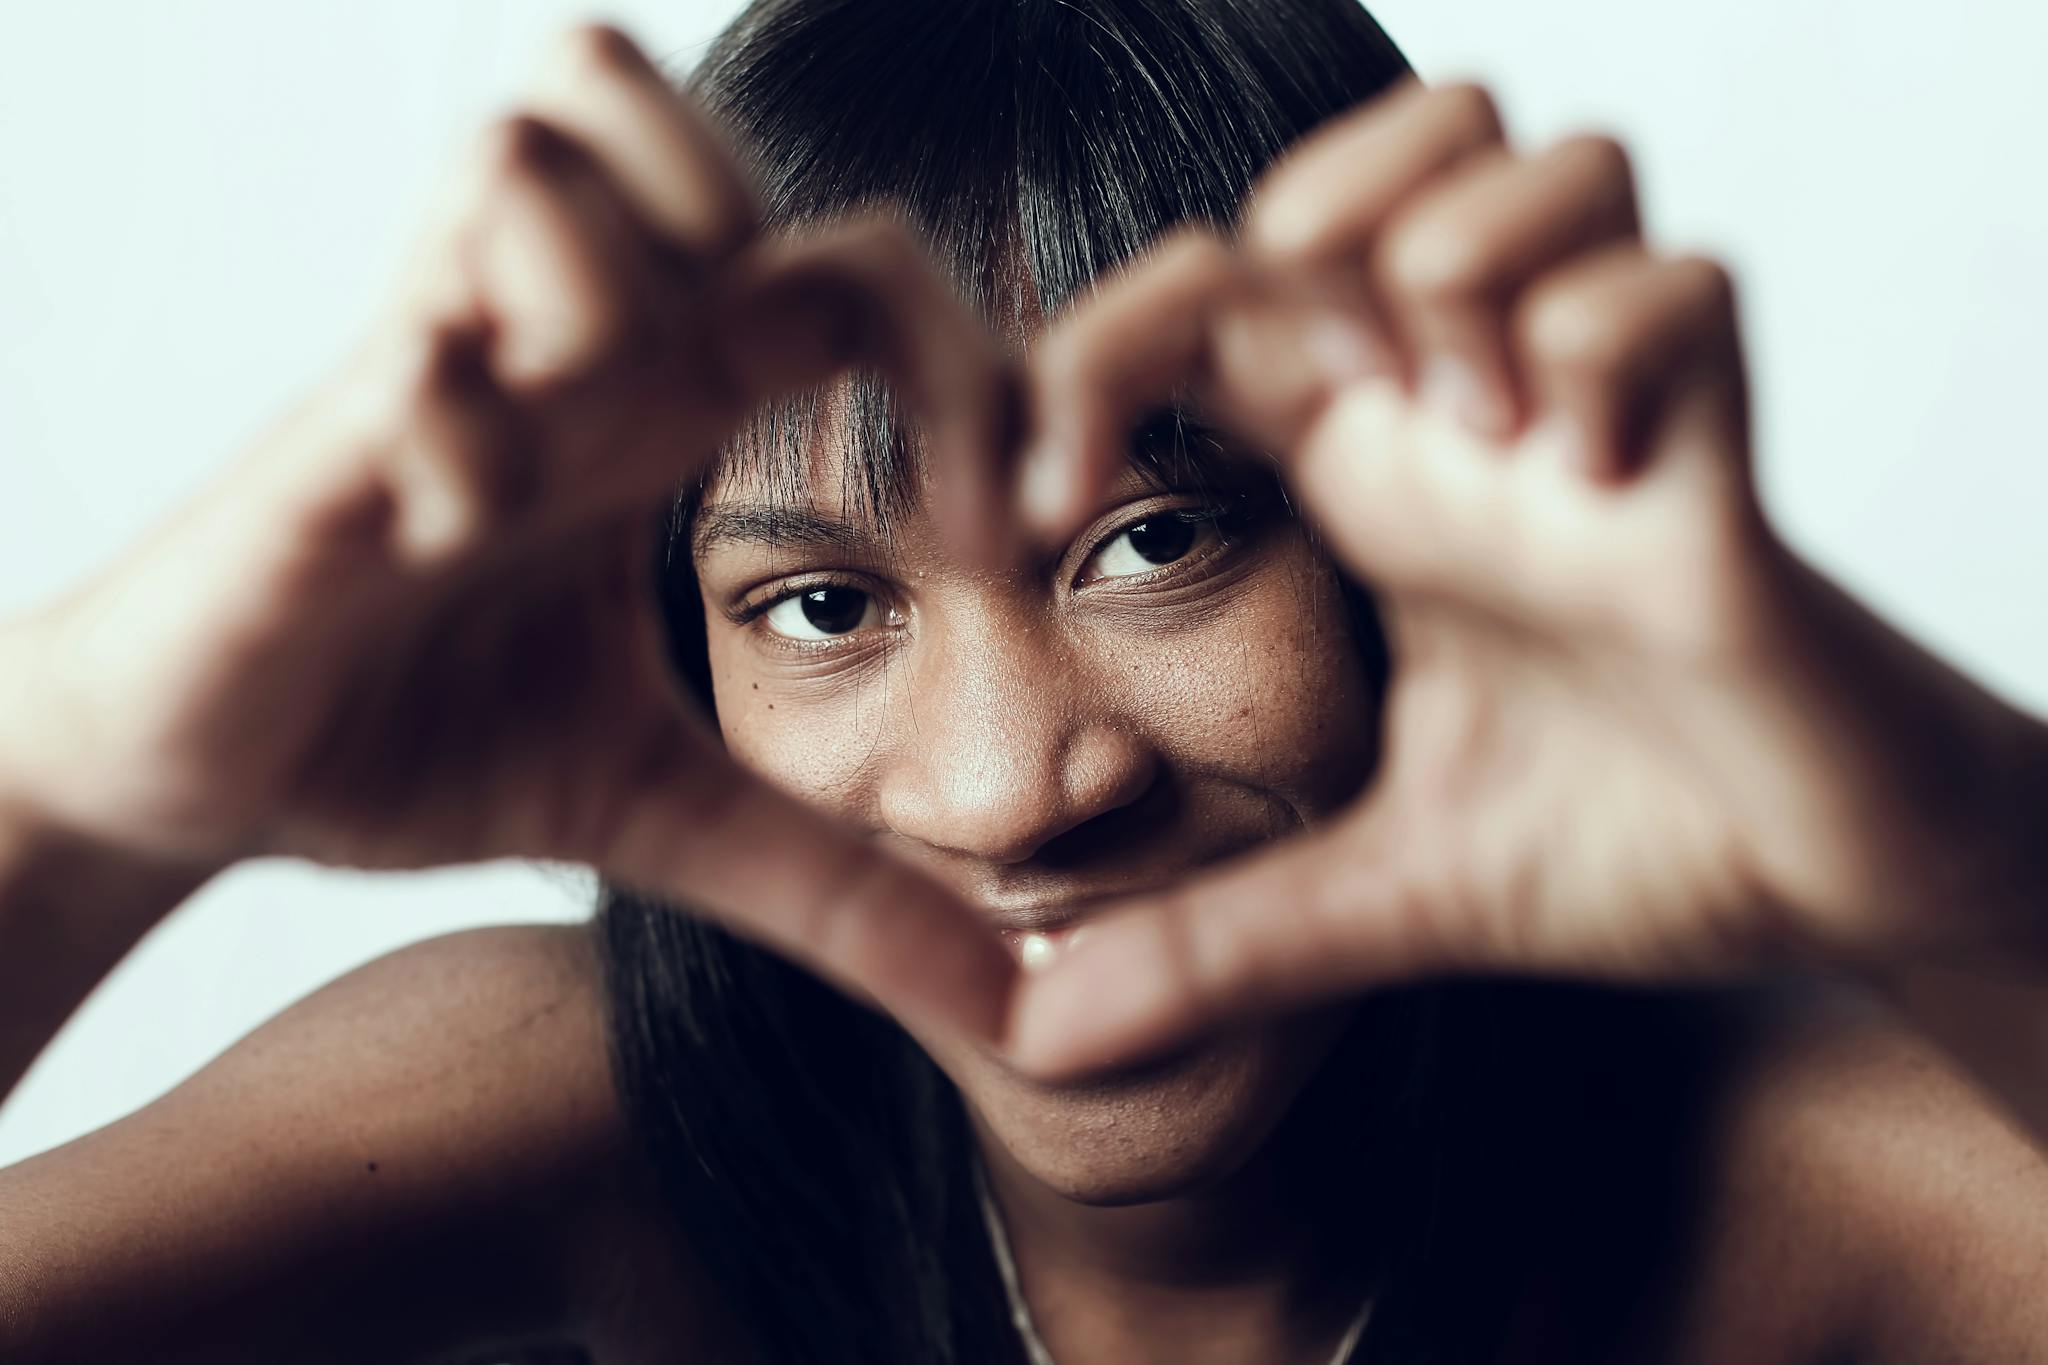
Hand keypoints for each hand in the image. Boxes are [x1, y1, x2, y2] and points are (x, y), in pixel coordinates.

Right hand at [0, 26, 1017, 1043]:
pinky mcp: (322, 444)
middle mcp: (559, 354)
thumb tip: (1014, 1013)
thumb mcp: (666, 813)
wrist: (204, 773)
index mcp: (662, 401)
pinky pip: (415, 350)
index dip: (972, 367)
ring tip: (590, 442)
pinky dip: (458, 433)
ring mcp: (437, 372)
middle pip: (662, 99)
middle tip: (773, 403)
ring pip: (533, 146)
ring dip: (600, 283)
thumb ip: (839, 889)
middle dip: (754, 214)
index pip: (859, 268)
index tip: (1001, 544)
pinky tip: (454, 539)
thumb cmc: (427, 736)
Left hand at [1005, 79, 2047, 1074]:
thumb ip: (1212, 950)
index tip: (1036, 502)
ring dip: (1462, 276)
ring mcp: (1600, 416)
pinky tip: (1595, 483)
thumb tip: (1035, 1038)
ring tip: (1477, 445)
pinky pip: (1678, 288)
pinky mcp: (1724, 454)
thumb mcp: (1379, 898)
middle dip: (1302, 229)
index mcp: (1368, 480)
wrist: (1829, 893)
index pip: (1202, 307)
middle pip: (1369, 164)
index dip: (1089, 351)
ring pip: (1526, 166)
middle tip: (1318, 394)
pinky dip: (1611, 357)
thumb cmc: (1629, 846)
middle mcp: (1470, 419)